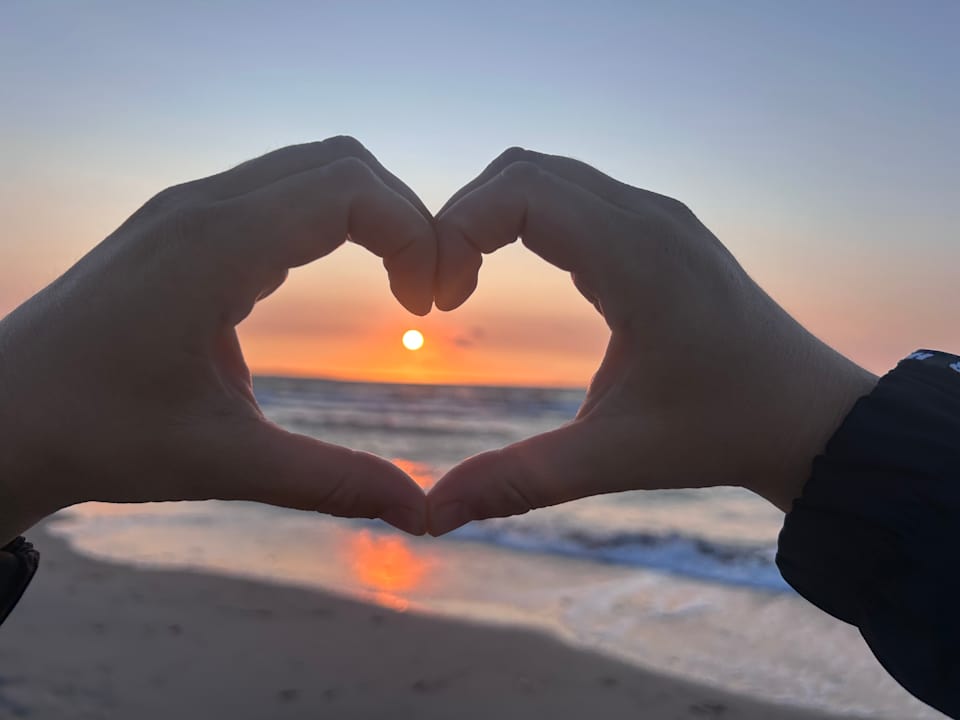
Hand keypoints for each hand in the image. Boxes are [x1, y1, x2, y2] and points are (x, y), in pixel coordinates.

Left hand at [0, 137, 433, 541]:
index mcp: (217, 245)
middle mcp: (201, 206)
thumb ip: (331, 480)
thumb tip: (421, 511)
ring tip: (393, 282)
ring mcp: (185, 208)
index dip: (415, 234)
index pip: (352, 190)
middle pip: (341, 162)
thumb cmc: (96, 435)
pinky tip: (327, 275)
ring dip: (367, 213)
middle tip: (421, 292)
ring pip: (308, 167)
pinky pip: (273, 190)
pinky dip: (326, 218)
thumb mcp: (225, 461)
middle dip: (403, 216)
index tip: (428, 305)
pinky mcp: (178, 224)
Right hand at [427, 148, 877, 535]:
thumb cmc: (723, 431)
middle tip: (441, 292)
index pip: (519, 191)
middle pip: (522, 169)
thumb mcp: (616, 456)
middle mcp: (648, 217)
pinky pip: (574, 195)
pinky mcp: (660, 229)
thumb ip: (520, 480)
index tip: (439, 301)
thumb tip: (433, 515)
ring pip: (546, 176)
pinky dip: (525, 219)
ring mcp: (657, 217)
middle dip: (461, 218)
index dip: (455, 230)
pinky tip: (512, 273)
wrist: (809, 416)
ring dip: (491, 215)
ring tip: (464, 283)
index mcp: (638, 256)